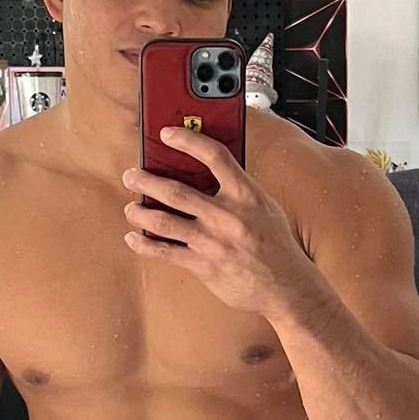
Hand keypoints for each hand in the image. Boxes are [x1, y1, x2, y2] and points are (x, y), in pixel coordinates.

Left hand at [122, 129, 313, 315]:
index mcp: (246, 195)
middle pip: (175, 191)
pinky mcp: (203, 265)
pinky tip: (134, 238)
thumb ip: (237, 189)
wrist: (287, 286)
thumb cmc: (275, 244)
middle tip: (132, 176)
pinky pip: (164, 252)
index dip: (188, 140)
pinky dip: (144, 243)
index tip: (167, 133)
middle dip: (145, 181)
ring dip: (139, 212)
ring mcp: (212, 242)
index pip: (214, 156)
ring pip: (163, 221)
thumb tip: (204, 173)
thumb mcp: (265, 207)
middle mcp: (227, 216)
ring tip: (131, 207)